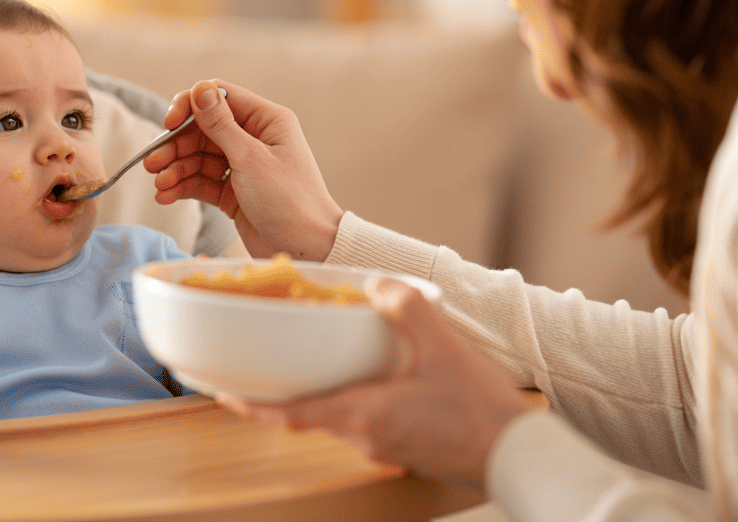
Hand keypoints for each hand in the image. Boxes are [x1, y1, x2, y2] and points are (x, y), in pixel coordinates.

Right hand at [143, 79, 343, 260]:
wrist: (308, 248)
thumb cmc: (290, 201)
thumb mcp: (251, 158)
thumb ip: (221, 125)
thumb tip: (199, 89)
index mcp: (266, 121)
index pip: (219, 98)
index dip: (189, 106)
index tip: (168, 124)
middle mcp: (254, 139)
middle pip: (203, 130)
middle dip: (176, 145)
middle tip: (153, 162)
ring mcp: (243, 166)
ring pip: (198, 157)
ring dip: (176, 168)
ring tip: (159, 184)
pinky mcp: (234, 192)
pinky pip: (202, 181)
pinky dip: (183, 186)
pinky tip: (166, 195)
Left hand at [215, 277, 532, 492]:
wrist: (516, 455)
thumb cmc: (480, 411)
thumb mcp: (444, 348)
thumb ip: (408, 309)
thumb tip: (377, 283)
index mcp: (362, 414)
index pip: (290, 413)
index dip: (251, 404)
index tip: (221, 393)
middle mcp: (363, 436)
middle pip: (304, 417)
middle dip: (275, 396)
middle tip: (251, 373)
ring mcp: (381, 447)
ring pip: (331, 420)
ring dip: (312, 397)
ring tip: (300, 367)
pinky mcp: (400, 449)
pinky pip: (359, 424)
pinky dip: (344, 402)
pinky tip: (358, 380)